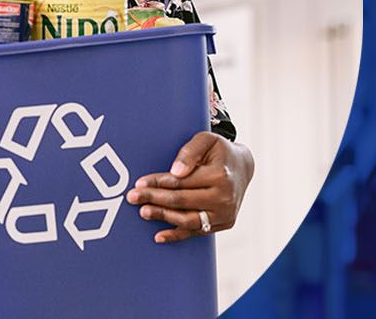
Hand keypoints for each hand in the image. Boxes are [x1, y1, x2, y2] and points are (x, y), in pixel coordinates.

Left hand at [127, 131, 252, 242]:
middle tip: (133, 197)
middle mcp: (224, 198)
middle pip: (182, 201)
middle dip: (154, 199)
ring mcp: (225, 214)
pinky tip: (159, 236)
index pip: (181, 182)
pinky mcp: (223, 224)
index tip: (139, 183)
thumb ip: (189, 152)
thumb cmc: (220, 152)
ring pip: (188, 220)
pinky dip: (177, 235)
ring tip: (144, 212)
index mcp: (220, 176)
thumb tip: (175, 171)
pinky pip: (197, 232)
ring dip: (163, 217)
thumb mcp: (206, 140)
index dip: (157, 183)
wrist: (242, 167)